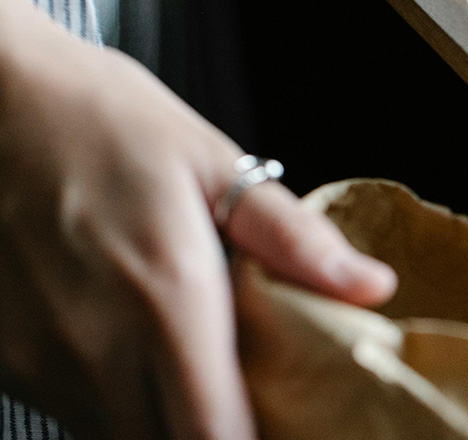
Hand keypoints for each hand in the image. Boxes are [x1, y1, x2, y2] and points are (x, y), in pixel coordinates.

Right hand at [0, 0, 395, 439]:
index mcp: (167, 298)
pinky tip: (131, 336)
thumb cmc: (106, 119)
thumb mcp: (213, 163)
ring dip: (160, 414)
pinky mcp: (6, 361)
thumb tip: (371, 287)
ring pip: (115, 433)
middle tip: (246, 390)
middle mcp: (98, 349)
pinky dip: (110, 393)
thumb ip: (293, 240)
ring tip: (191, 355)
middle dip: (214, 431)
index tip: (290, 422)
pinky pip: (71, 407)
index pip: (217, 437)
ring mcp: (42, 362)